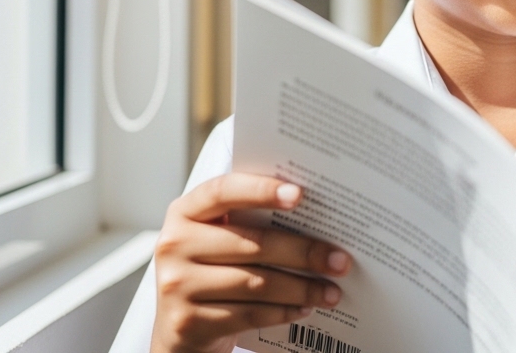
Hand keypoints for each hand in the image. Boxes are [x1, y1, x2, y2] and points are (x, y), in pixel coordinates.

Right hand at [151, 173, 352, 352]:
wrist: (178, 326)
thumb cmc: (211, 270)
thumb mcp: (218, 238)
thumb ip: (250, 221)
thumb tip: (318, 216)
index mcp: (185, 212)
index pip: (224, 191)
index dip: (261, 190)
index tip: (300, 194)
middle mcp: (174, 245)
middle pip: (252, 243)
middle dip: (304, 252)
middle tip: (341, 260)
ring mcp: (177, 286)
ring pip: (256, 283)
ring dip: (302, 288)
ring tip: (331, 291)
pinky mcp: (188, 322)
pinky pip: (249, 315)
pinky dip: (283, 312)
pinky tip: (304, 308)